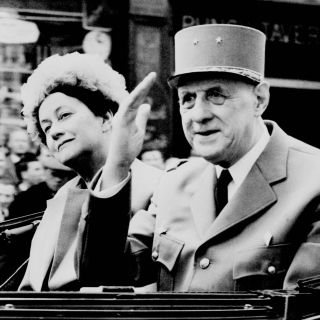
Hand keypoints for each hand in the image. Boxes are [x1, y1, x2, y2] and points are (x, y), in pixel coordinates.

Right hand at [101, 72, 156, 187]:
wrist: (121, 162)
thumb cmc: (128, 148)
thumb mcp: (139, 130)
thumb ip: (142, 118)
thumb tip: (147, 105)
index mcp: (127, 116)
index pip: (137, 100)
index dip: (144, 89)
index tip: (152, 78)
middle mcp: (123, 115)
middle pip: (134, 97)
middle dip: (144, 86)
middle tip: (153, 74)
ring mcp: (121, 118)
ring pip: (131, 100)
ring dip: (141, 89)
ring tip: (151, 79)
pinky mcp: (120, 123)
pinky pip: (127, 108)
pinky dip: (134, 98)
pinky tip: (142, 90)